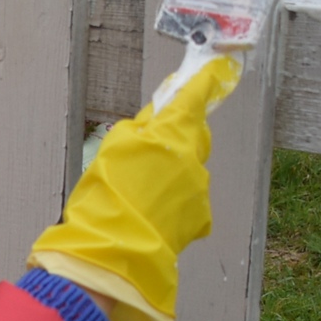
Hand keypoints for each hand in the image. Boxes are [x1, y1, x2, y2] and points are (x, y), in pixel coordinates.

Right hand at [26, 53, 238, 320]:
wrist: (113, 252)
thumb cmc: (105, 196)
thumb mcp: (111, 149)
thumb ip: (138, 128)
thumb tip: (155, 118)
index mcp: (172, 134)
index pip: (194, 98)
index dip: (203, 81)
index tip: (215, 69)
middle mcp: (194, 157)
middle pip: (194, 135)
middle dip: (177, 136)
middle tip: (147, 149)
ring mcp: (200, 189)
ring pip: (189, 170)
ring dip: (172, 174)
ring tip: (140, 194)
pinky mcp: (200, 217)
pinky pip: (189, 199)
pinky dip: (173, 202)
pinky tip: (150, 214)